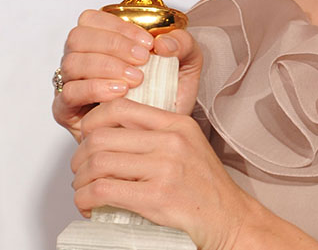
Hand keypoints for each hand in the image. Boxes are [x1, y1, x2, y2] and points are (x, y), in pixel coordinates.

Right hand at [53, 9, 202, 141]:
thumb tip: (163, 42)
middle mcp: (84, 58)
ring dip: (105, 66)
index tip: (148, 43)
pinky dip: (93, 89)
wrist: (166, 130)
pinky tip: (119, 94)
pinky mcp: (68, 111)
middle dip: (112, 45)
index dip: (119, 26)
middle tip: (142, 60)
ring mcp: (73, 83)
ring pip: (72, 63)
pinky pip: (68, 94)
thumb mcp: (187, 62)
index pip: (94, 19)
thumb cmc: (171, 92)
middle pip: (78, 37)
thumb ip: (183, 43)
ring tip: (135, 79)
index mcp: (104, 40)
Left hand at [71, 99, 254, 249]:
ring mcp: (165, 168)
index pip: (121, 107)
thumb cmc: (206, 186)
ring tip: (85, 190)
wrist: (230, 217)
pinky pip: (103, 191)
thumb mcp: (187, 145)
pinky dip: (86, 199)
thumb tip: (110, 134)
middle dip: (80, 157)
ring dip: (81, 181)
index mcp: (177, 123)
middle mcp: (171, 140)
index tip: (87, 137)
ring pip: (98, 163)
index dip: (93, 121)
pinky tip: (90, 206)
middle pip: (101, 137)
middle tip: (81, 170)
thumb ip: (156, 134)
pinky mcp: (157, 197)